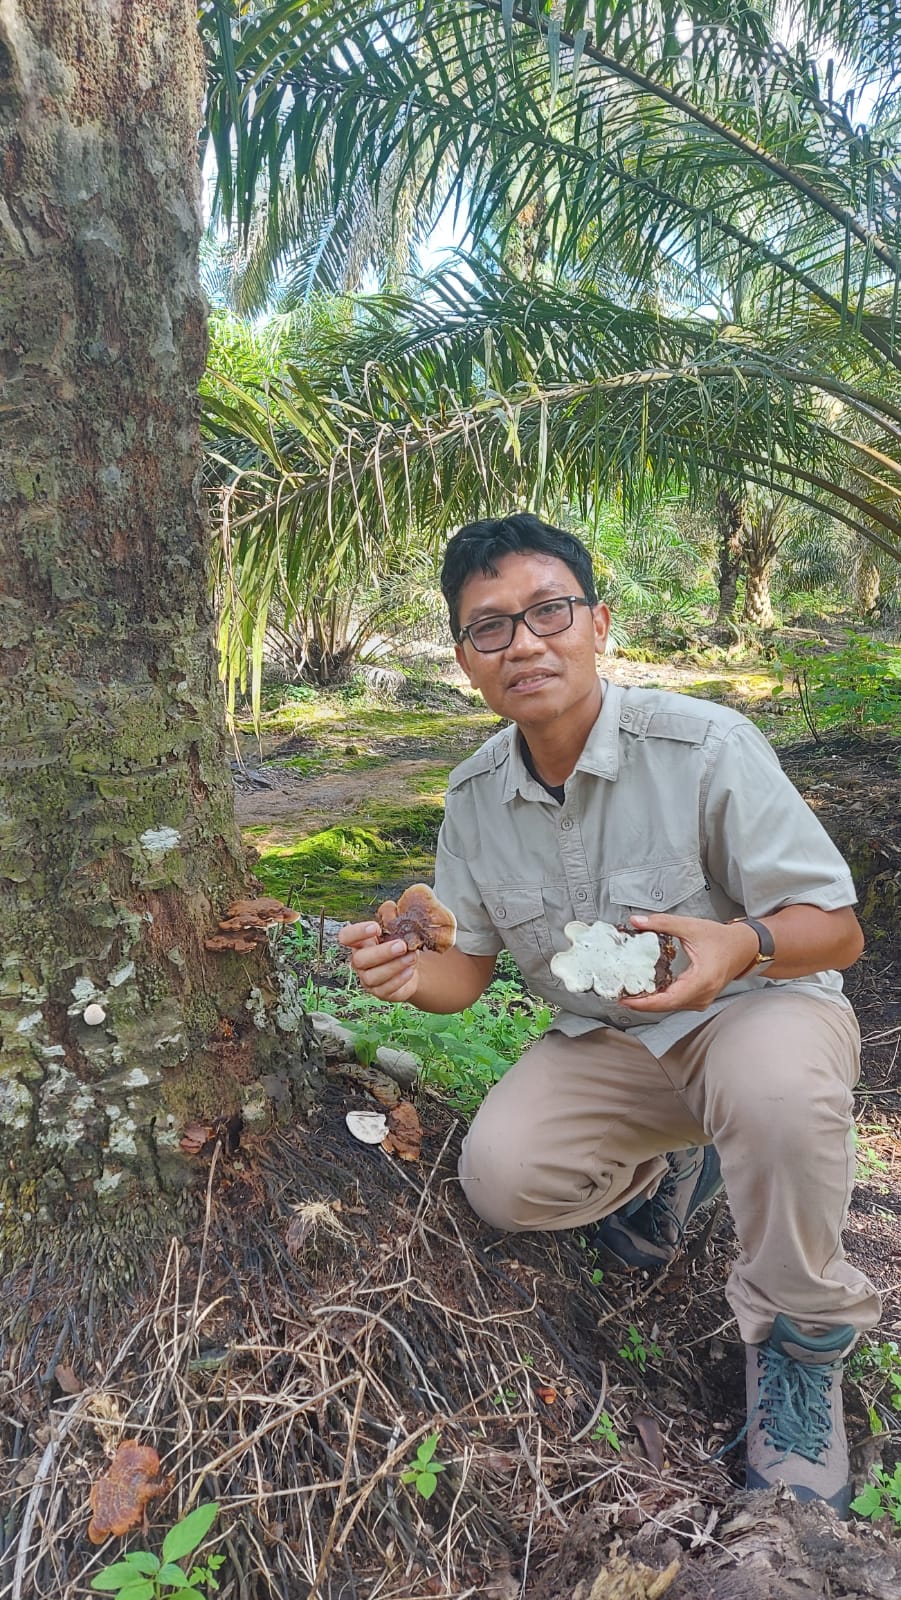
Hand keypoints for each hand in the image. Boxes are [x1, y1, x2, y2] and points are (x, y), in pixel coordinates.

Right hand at [337, 920, 419, 1002]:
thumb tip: (391, 906)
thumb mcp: (395, 929)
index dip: (357, 932)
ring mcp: (368, 980)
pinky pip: (387, 989)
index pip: (346, 937)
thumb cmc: (398, 945)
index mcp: (359, 943)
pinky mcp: (381, 993)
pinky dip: (400, 979)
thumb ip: (391, 916)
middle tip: (401, 945)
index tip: (375, 927)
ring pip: (374, 976)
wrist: (411, 967)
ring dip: (394, 966)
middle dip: (382, 952)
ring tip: (411, 957)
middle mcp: (360, 962)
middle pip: (360, 959)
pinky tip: (410, 970)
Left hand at [619, 913, 759, 1012]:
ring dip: (650, 1002)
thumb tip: (636, 921)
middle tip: (619, 994)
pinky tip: (646, 991)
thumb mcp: (690, 927)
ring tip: (628, 992)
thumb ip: (662, 923)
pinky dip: (660, 999)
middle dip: (642, 1002)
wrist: (744, 947)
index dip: (645, 1003)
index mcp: (701, 981)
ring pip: (670, 1006)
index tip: (626, 999)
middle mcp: (702, 995)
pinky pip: (676, 1002)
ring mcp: (702, 1000)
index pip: (668, 1000)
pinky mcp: (699, 999)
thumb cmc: (722, 939)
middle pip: (666, 1006)